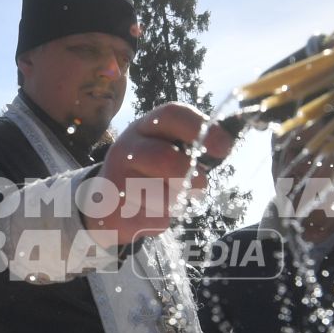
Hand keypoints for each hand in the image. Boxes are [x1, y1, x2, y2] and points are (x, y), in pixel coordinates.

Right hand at [85, 103, 235, 243]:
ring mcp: (118, 179)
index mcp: (144, 128)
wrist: (105, 202)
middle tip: (201, 184)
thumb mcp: (164, 148)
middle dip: (191, 175)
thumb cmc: (147, 172)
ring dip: (177, 200)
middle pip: (164, 157)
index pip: (171, 114)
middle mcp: (126, 148)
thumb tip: (228, 142)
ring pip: (162, 193)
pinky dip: (162, 217)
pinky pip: (154, 216)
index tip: (224, 147)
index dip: (201, 127)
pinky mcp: (117, 209)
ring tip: (169, 198)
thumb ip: (192, 145)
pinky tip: (150, 211)